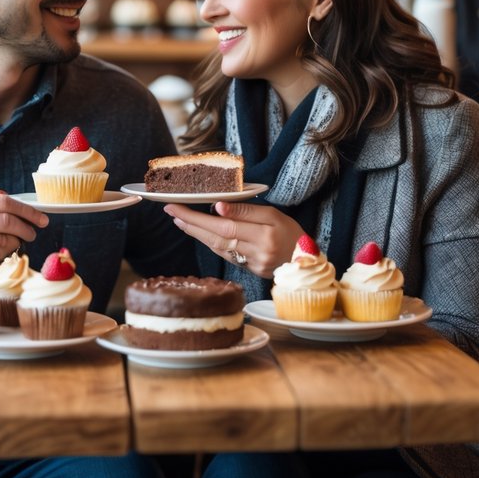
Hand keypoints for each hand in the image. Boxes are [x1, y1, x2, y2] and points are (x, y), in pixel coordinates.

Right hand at [0, 190, 47, 291]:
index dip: (26, 209)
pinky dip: (2, 256)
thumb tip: (7, 198)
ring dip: (17, 243)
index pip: (3, 202)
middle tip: (34, 233)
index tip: (41, 217)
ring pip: (2, 239)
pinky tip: (2, 255)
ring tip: (18, 244)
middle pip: (7, 220)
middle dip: (27, 227)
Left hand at [164, 201, 302, 277]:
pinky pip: (225, 255)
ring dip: (196, 234)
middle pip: (216, 238)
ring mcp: (251, 264)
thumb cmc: (292, 233)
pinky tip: (199, 234)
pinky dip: (210, 244)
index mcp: (263, 235)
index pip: (224, 225)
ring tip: (180, 221)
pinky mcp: (249, 271)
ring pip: (217, 248)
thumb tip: (218, 206)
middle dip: (191, 224)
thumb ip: (246, 210)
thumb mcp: (273, 214)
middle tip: (171, 212)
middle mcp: (255, 252)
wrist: (306, 261)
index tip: (180, 207)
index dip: (199, 218)